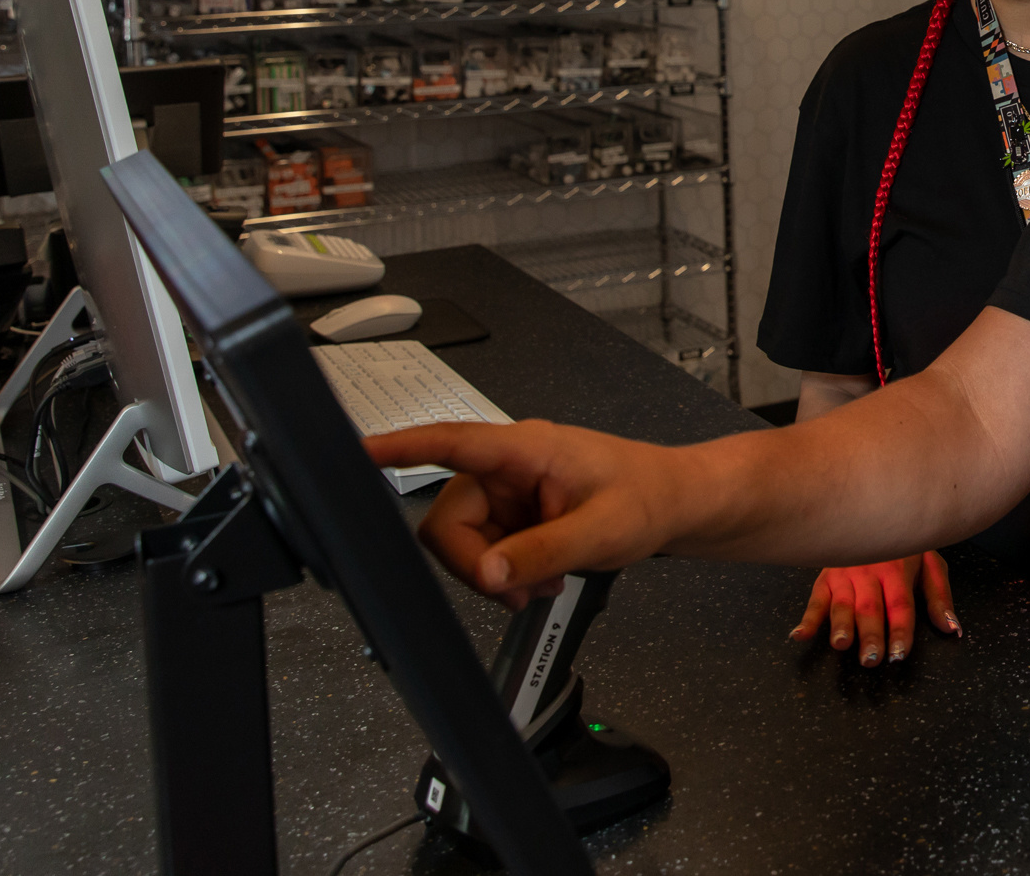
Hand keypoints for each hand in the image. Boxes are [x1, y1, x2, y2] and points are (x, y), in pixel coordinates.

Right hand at [365, 419, 680, 607]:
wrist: (674, 504)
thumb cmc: (648, 496)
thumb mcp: (601, 531)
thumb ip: (542, 552)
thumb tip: (492, 572)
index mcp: (525, 448)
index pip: (449, 442)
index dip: (397, 448)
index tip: (355, 453)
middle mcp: (507, 465)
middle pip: (446, 520)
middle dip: (475, 564)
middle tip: (516, 587)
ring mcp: (508, 491)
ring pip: (462, 543)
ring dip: (494, 574)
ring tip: (542, 580)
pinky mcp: (512, 515)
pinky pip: (483, 552)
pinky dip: (504, 574)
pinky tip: (538, 578)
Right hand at [789, 550, 958, 664]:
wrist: (873, 508)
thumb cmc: (904, 543)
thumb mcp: (930, 563)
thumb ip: (939, 597)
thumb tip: (952, 629)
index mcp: (898, 569)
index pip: (900, 605)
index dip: (900, 630)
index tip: (899, 654)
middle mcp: (869, 571)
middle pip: (870, 608)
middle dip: (870, 635)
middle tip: (871, 659)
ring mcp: (845, 574)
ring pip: (842, 603)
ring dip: (840, 625)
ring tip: (840, 644)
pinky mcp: (825, 577)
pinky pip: (815, 599)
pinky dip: (807, 618)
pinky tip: (800, 635)